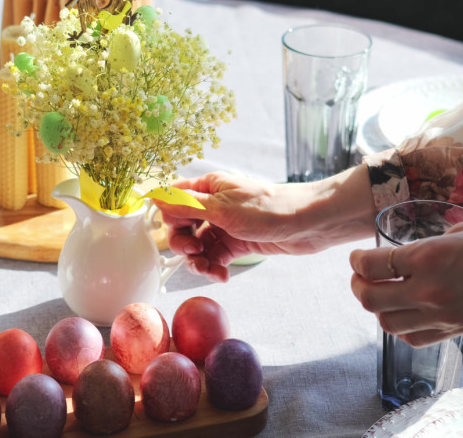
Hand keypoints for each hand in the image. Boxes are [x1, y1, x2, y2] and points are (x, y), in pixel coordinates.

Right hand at [152, 172, 314, 281]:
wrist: (308, 223)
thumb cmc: (267, 209)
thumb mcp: (222, 208)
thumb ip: (187, 206)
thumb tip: (155, 196)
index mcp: (208, 187)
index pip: (174, 200)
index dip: (170, 218)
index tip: (178, 232)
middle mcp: (214, 205)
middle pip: (183, 226)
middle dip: (184, 244)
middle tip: (194, 254)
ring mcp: (226, 225)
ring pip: (199, 246)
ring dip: (199, 261)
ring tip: (209, 271)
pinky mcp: (238, 243)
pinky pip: (216, 257)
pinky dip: (215, 268)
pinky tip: (222, 276)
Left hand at [349, 216, 462, 346]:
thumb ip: (436, 241)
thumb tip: (417, 251)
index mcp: (431, 256)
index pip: (373, 266)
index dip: (357, 261)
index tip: (357, 256)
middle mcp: (431, 290)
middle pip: (370, 299)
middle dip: (358, 285)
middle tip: (362, 275)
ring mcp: (445, 315)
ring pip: (387, 323)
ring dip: (377, 307)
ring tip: (383, 291)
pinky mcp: (459, 331)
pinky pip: (414, 337)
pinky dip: (400, 326)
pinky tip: (406, 309)